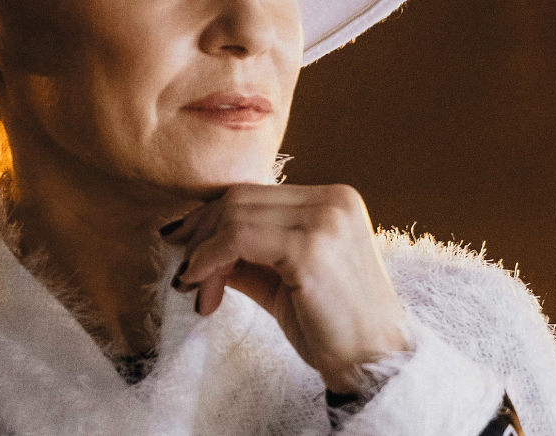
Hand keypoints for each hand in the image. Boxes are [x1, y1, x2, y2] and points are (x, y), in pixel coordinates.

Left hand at [162, 183, 411, 392]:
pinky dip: (209, 261)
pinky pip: (237, 239)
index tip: (185, 248)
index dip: (211, 219)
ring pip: (234, 216)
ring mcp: (324, 220)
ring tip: (195, 289)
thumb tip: (197, 247)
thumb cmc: (333, 327)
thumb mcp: (284, 280)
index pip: (255, 193)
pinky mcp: (309, 248)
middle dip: (199, 234)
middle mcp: (333, 200)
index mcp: (334, 200)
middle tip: (183, 273)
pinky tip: (203, 289)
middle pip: (240, 198)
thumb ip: (247, 257)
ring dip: (201, 253)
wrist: (372, 362)